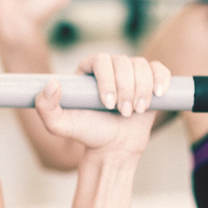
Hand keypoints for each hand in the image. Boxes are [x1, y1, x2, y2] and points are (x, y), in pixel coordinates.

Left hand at [33, 51, 169, 156]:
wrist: (114, 147)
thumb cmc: (88, 134)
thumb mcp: (60, 126)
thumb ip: (46, 108)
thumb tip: (52, 83)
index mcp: (86, 71)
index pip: (101, 60)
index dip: (108, 79)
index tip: (108, 104)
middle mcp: (109, 67)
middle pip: (124, 62)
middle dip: (126, 89)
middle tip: (123, 112)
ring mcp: (130, 72)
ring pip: (142, 66)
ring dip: (142, 90)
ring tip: (135, 111)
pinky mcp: (149, 79)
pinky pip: (159, 69)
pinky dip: (161, 80)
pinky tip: (158, 95)